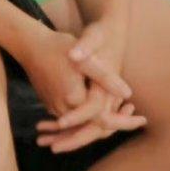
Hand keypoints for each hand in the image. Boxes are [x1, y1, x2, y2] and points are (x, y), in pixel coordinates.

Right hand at [24, 22, 146, 152]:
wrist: (30, 45)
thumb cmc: (59, 48)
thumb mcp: (85, 60)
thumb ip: (106, 78)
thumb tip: (128, 94)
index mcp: (73, 99)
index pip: (101, 118)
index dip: (122, 120)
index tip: (140, 118)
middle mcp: (61, 108)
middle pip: (91, 125)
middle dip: (113, 123)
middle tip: (135, 117)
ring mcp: (53, 108)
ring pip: (80, 123)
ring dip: (98, 120)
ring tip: (122, 113)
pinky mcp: (49, 104)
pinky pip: (70, 118)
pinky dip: (85, 116)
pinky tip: (99, 107)